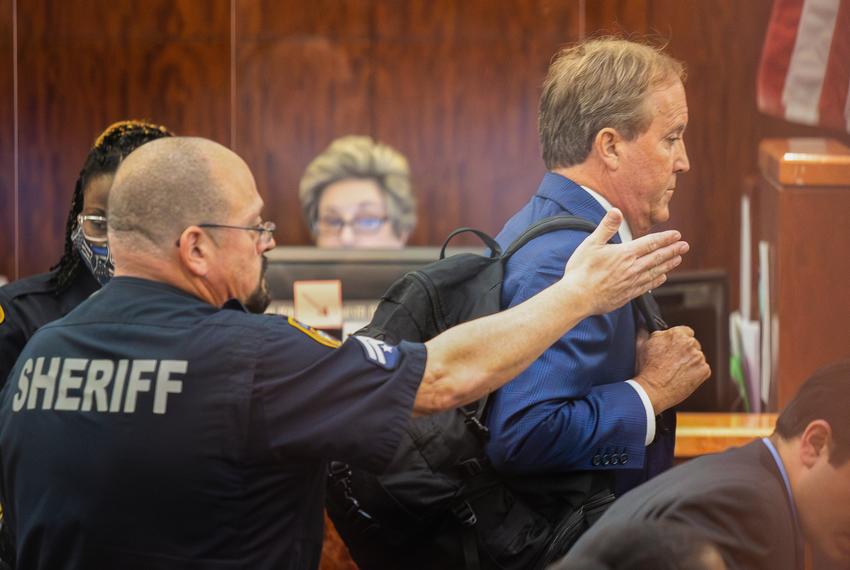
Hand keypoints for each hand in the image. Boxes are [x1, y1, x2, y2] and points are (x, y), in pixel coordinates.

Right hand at [561, 208, 688, 314]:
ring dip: (668, 264)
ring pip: (655, 271)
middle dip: (672, 250)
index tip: (676, 235)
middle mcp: (632, 268)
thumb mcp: (591, 244)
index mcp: (624, 253)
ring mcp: (631, 282)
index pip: (650, 243)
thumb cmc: (581, 270)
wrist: (578, 298)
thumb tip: (616, 211)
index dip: (665, 238)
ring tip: (678, 259)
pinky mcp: (627, 294)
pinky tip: (662, 277)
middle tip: (684, 246)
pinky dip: (657, 280)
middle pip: (657, 257)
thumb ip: (606, 227)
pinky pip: (647, 286)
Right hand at [634, 326, 710, 412]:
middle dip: (686, 352)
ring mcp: (698, 357)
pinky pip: (703, 370)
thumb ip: (646, 332)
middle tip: (674, 362)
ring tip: (677, 372)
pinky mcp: (704, 370)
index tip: (675, 348)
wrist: (653, 390)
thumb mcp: (642, 346)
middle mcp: (690, 343)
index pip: (686, 331)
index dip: (680, 340)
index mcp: (676, 334)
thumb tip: (643, 325)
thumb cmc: (646, 369)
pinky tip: (683, 378)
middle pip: (693, 344)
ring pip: (698, 357)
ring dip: (691, 363)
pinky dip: (696, 374)